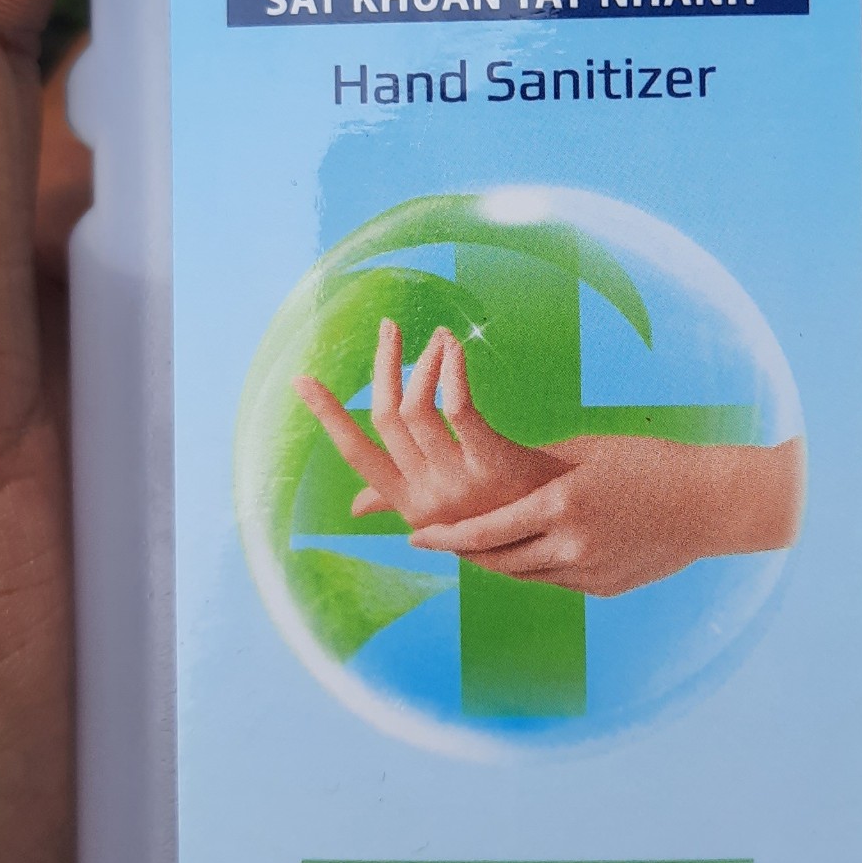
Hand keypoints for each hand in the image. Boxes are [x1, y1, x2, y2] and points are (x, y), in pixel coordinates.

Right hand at [295, 319, 557, 527]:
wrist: (560, 534)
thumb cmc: (501, 514)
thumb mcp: (443, 516)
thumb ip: (397, 502)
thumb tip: (356, 508)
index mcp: (406, 503)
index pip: (354, 453)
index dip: (327, 414)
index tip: (301, 379)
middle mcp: (426, 496)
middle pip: (387, 416)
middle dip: (383, 366)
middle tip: (390, 328)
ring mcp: (458, 483)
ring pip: (418, 407)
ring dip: (424, 363)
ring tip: (439, 338)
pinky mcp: (493, 465)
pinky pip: (459, 407)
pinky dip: (451, 370)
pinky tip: (454, 347)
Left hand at [410, 432, 805, 594]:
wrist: (709, 503)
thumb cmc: (647, 461)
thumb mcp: (585, 452)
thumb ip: (536, 468)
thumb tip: (488, 471)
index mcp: (561, 504)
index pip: (487, 529)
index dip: (445, 537)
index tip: (415, 537)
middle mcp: (571, 544)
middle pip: (496, 559)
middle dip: (461, 552)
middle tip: (433, 542)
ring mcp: (588, 571)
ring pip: (521, 575)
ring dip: (493, 562)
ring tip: (469, 548)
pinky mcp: (603, 587)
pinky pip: (552, 582)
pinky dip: (531, 568)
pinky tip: (522, 552)